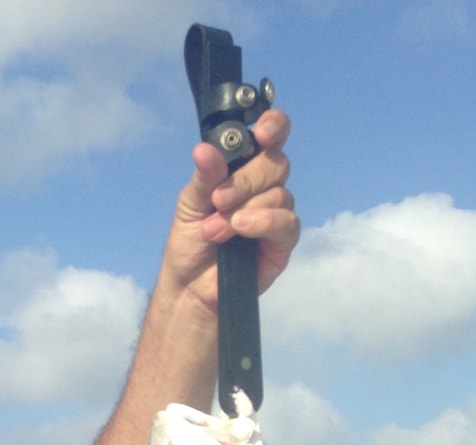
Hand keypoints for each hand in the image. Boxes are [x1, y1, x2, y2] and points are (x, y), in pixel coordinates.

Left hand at [164, 109, 299, 311]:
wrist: (188, 287)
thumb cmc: (189, 242)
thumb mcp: (189, 204)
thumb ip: (204, 177)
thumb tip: (205, 149)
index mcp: (244, 168)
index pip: (271, 137)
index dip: (274, 127)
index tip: (262, 132)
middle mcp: (264, 187)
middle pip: (275, 163)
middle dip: (245, 180)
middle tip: (217, 200)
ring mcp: (276, 213)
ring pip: (279, 193)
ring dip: (244, 209)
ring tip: (215, 230)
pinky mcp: (282, 242)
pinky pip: (286, 222)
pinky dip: (264, 222)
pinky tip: (242, 229)